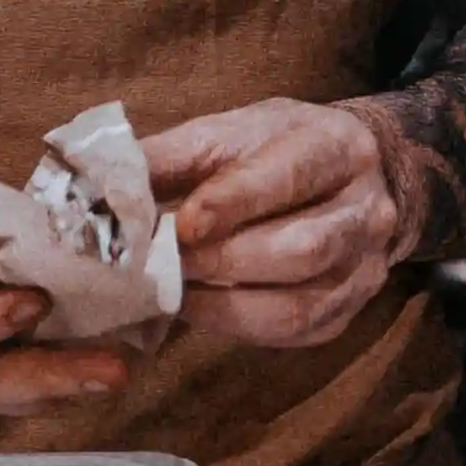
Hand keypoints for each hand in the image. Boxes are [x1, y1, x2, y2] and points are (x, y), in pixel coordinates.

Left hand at [138, 95, 435, 353]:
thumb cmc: (277, 149)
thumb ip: (171, 156)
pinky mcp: (350, 310)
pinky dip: (239, 326)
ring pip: (299, 302)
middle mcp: (366, 210)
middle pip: (301, 249)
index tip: (180, 223)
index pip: (289, 175)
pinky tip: (201, 310)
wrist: (359, 174)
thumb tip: (99, 184)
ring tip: (173, 293)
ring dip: (225, 305)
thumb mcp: (231, 133)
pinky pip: (295, 333)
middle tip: (162, 265)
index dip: (234, 201)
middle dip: (222, 261)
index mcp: (336, 147)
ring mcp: (365, 268)